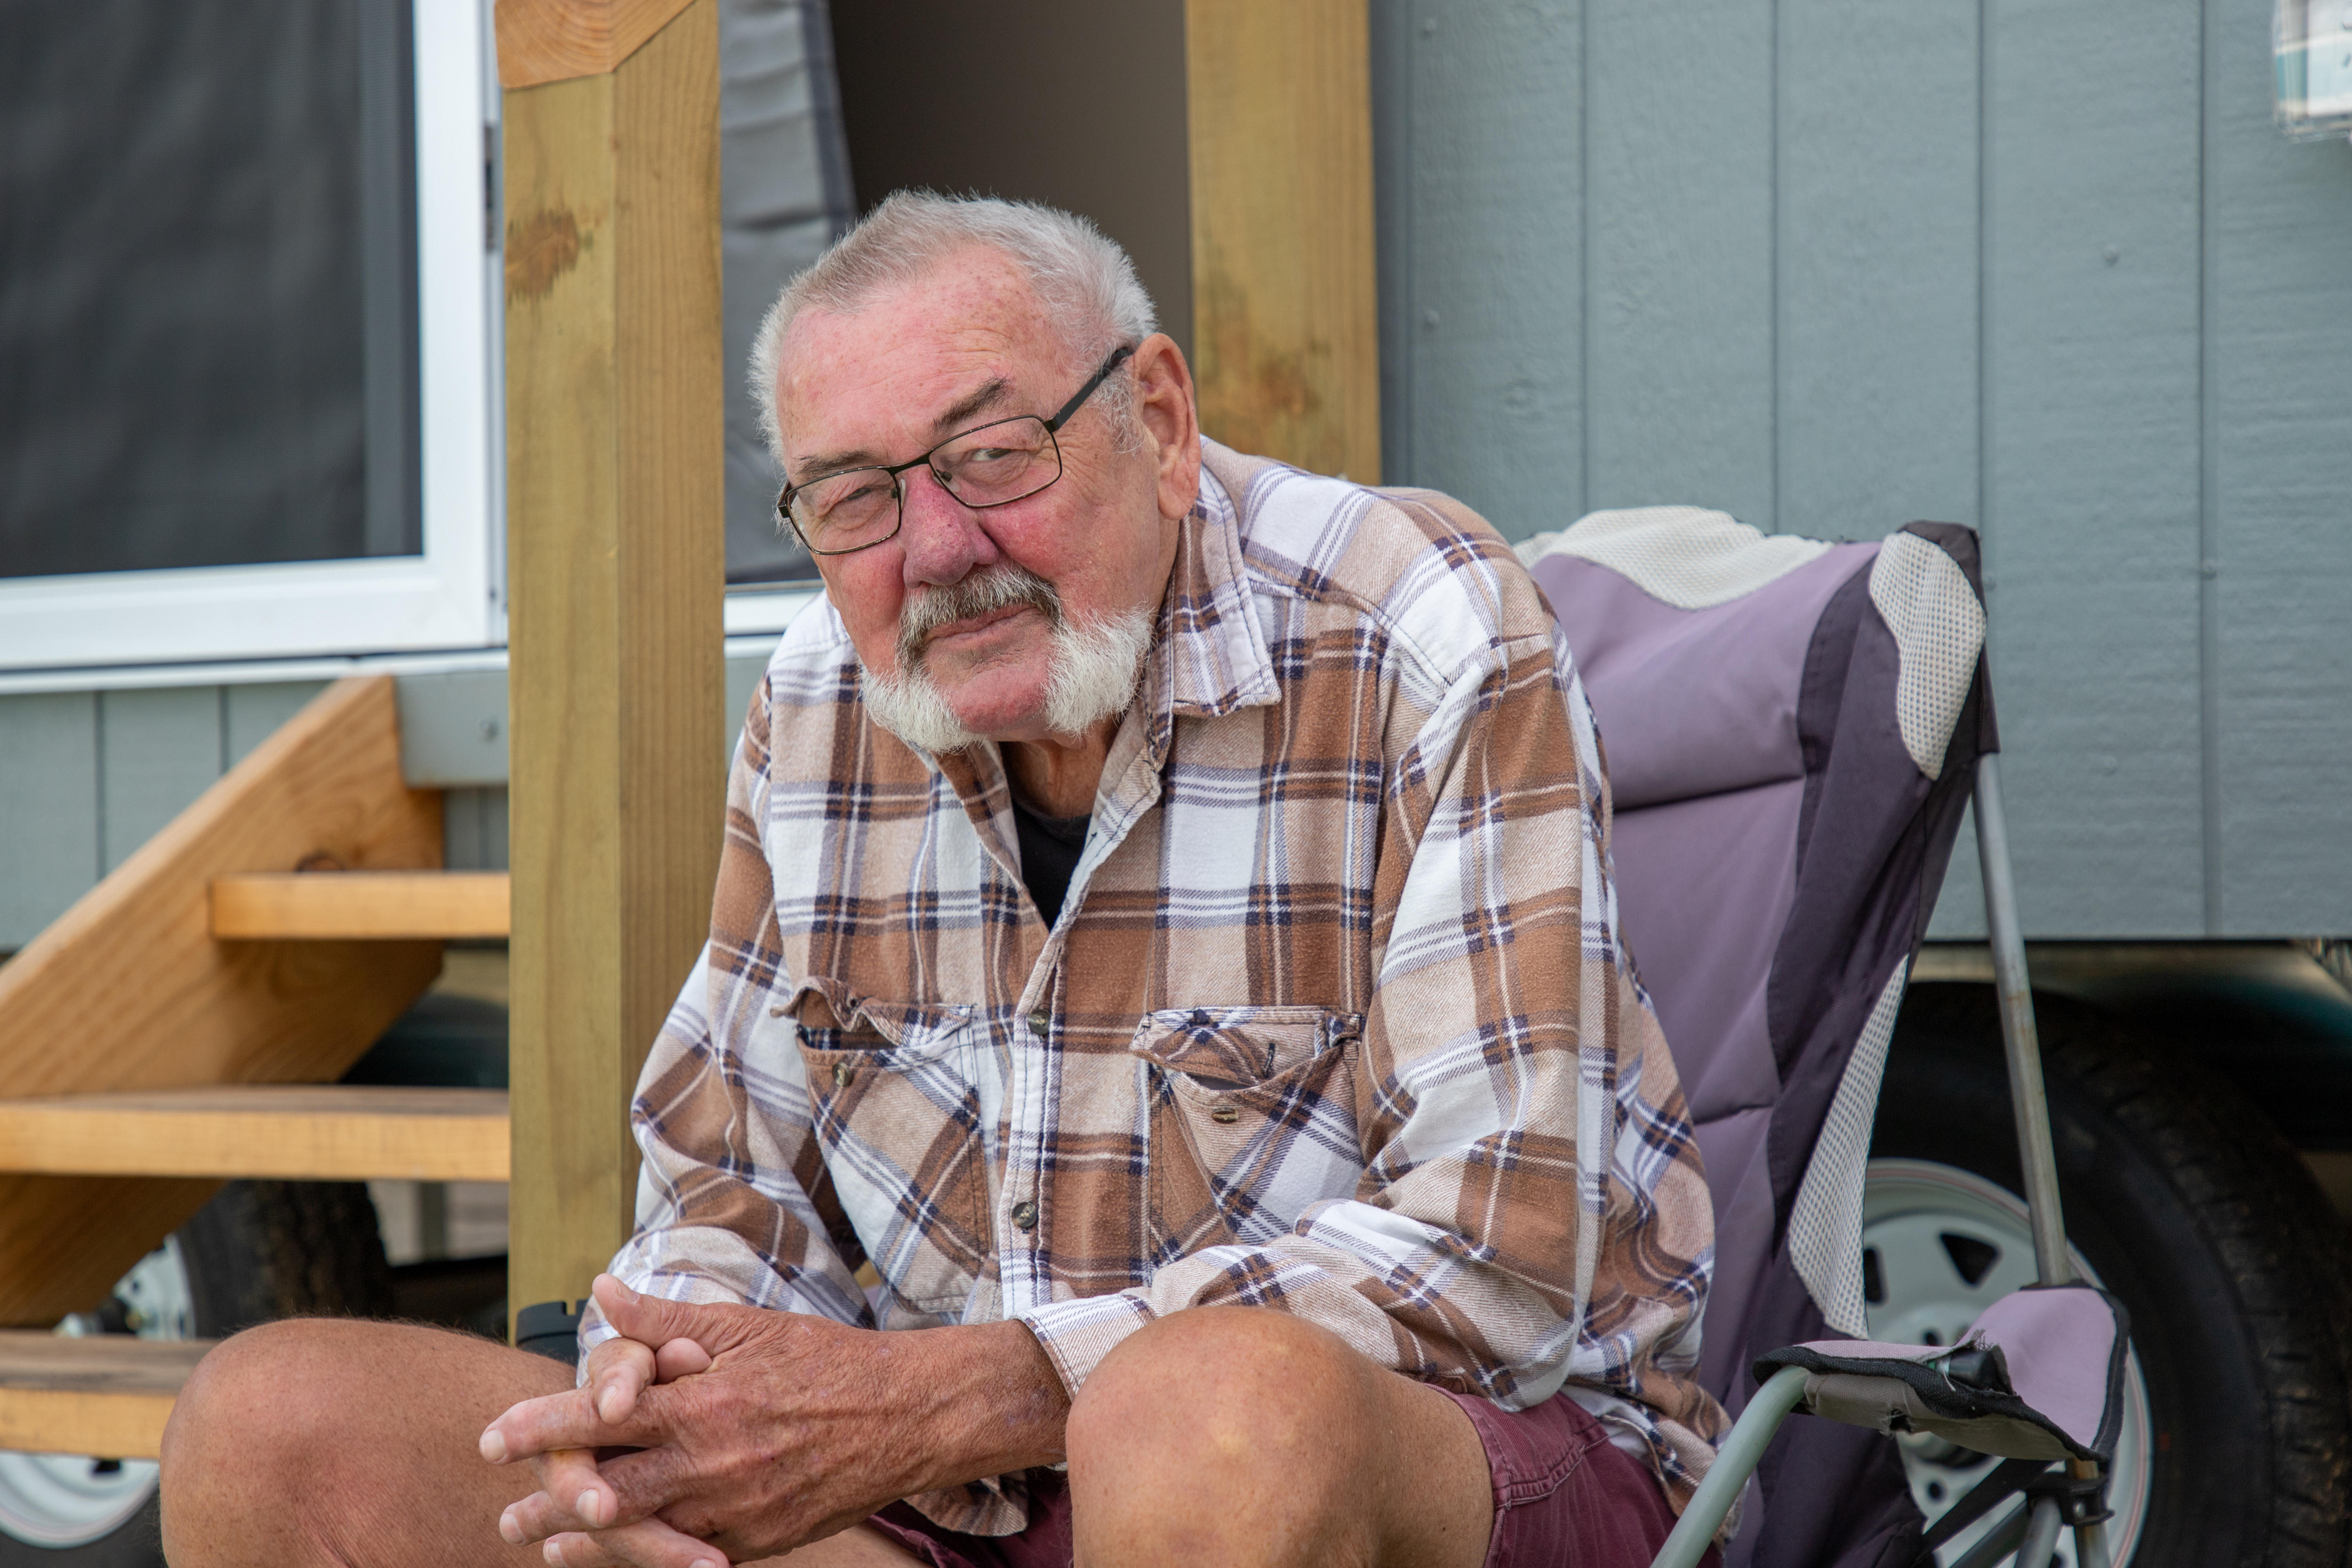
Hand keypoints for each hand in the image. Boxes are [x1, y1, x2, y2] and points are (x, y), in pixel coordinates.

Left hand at [480, 1274, 1067, 1565]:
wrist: (907, 1414)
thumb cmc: (824, 1360)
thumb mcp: (746, 1327)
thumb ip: (666, 1320)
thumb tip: (601, 1292)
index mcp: (703, 1402)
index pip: (600, 1417)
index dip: (541, 1427)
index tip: (493, 1437)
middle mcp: (712, 1462)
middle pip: (607, 1492)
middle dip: (548, 1503)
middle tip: (505, 1514)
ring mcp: (735, 1510)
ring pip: (641, 1537)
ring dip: (586, 1542)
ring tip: (542, 1546)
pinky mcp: (759, 1542)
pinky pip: (688, 1558)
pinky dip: (646, 1559)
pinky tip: (618, 1558)